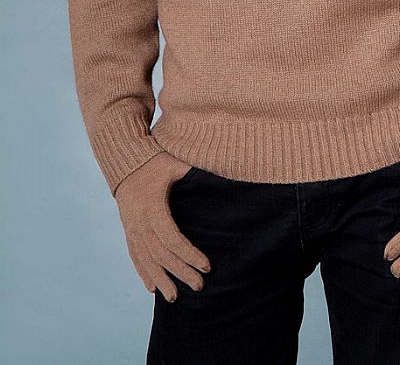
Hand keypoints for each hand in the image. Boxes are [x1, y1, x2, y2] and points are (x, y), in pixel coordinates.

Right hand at [114, 151, 210, 301]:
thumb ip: (192, 171)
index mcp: (154, 209)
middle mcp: (141, 223)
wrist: (124, 160)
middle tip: (199, 286)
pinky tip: (151, 288)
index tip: (206, 266)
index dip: (190, 255)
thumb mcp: (173, 163)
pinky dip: (143, 272)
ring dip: (161, 280)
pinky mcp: (128, 230)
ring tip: (174, 298)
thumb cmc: (153, 161)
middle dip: (181, 272)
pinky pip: (135, 256)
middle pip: (162, 255)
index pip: (173, 240)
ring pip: (147, 260)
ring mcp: (132, 229)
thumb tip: (218, 170)